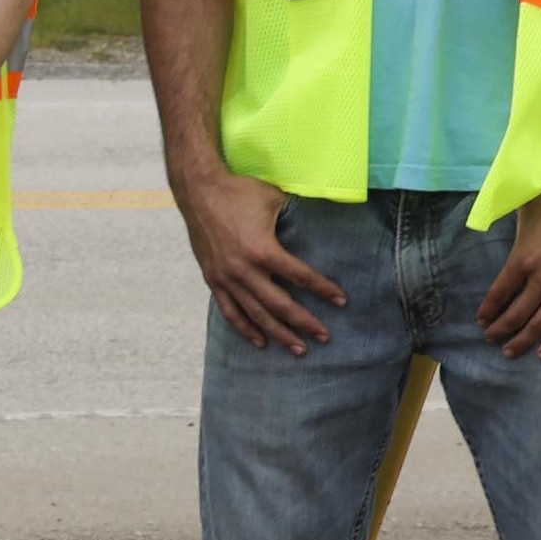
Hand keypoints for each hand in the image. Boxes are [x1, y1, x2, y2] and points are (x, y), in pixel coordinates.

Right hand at [173, 165, 344, 355]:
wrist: (198, 190)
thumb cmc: (239, 191)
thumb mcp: (274, 199)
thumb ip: (296, 216)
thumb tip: (321, 221)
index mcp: (263, 250)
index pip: (301, 277)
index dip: (324, 290)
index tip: (341, 301)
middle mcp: (244, 270)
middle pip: (281, 305)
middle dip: (305, 323)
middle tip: (325, 337)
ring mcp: (227, 278)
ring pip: (256, 315)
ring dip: (279, 334)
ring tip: (298, 349)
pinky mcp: (213, 279)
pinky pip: (230, 311)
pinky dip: (245, 328)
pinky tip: (260, 342)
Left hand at [478, 182, 540, 361]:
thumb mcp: (524, 211)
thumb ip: (504, 220)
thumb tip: (483, 217)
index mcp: (523, 258)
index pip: (499, 292)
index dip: (488, 310)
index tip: (481, 320)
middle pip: (516, 313)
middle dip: (500, 329)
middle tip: (490, 338)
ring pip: (540, 323)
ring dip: (521, 340)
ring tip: (508, 351)